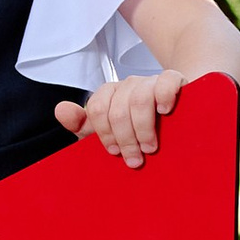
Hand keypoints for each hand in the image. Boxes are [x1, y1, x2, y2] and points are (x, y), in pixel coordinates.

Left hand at [54, 73, 185, 167]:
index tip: (114, 152)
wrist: (178, 117)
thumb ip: (83, 125)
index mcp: (110, 95)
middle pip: (118, 109)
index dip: (104, 134)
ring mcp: (150, 81)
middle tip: (135, 159)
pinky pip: (166, 82)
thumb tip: (61, 110)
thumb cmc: (141, 128)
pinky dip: (164, 96)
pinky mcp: (174, 80)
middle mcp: (128, 85)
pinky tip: (165, 112)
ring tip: (150, 147)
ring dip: (143, 128)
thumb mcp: (110, 131)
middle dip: (125, 139)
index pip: (97, 109)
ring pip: (139, 99)